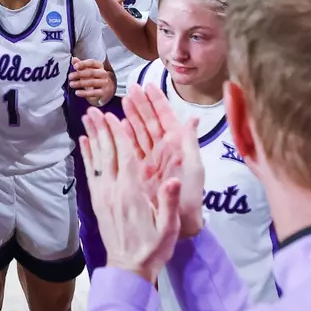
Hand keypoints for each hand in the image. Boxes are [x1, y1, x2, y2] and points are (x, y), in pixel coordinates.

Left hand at [68, 57, 116, 107]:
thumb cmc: (96, 79)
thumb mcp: (89, 71)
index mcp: (100, 66)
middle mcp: (104, 74)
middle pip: (91, 72)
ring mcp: (105, 83)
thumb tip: (73, 59)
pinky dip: (84, 93)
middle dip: (79, 74)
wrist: (107, 91)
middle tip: (70, 77)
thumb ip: (81, 65)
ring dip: (80, 83)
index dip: (83, 64)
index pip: (92, 62)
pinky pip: (93, 92)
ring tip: (71, 84)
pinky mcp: (104, 93)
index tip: (74, 66)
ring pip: (92, 82)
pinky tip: (77, 92)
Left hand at [80, 108, 181, 284]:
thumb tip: (175, 178)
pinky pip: (90, 173)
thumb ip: (170, 201)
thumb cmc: (153, 248)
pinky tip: (83, 142)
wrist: (128, 269)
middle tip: (94, 108)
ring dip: (92, 136)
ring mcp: (103, 195)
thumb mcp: (169, 228)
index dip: (119, 135)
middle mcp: (114, 190)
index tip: (114, 116)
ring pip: (96, 159)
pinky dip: (87, 155)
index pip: (125, 157)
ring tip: (87, 117)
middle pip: (107, 152)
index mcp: (132, 193)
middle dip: (101, 129)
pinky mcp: (97, 202)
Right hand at [122, 83, 205, 237]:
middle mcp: (162, 150)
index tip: (148, 85)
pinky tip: (116, 126)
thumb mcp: (194, 169)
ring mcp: (150, 160)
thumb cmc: (191, 198)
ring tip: (120, 101)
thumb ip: (190, 143)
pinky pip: (130, 150)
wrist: (181, 225)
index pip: (165, 118)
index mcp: (177, 146)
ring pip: (138, 132)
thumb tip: (193, 118)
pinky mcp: (140, 171)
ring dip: (129, 116)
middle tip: (130, 88)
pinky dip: (123, 137)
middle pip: (149, 121)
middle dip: (140, 104)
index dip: (157, 101)